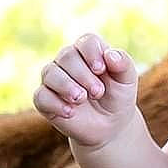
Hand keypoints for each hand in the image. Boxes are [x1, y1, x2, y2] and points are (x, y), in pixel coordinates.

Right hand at [32, 33, 138, 148]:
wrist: (109, 125)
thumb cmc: (117, 97)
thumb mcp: (127, 81)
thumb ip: (123, 64)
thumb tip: (110, 55)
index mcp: (89, 51)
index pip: (86, 42)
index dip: (92, 53)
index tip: (101, 70)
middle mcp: (68, 60)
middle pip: (67, 56)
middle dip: (82, 75)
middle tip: (97, 92)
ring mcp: (54, 79)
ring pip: (50, 73)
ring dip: (66, 86)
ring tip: (81, 99)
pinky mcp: (44, 99)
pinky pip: (41, 96)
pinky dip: (54, 103)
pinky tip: (70, 112)